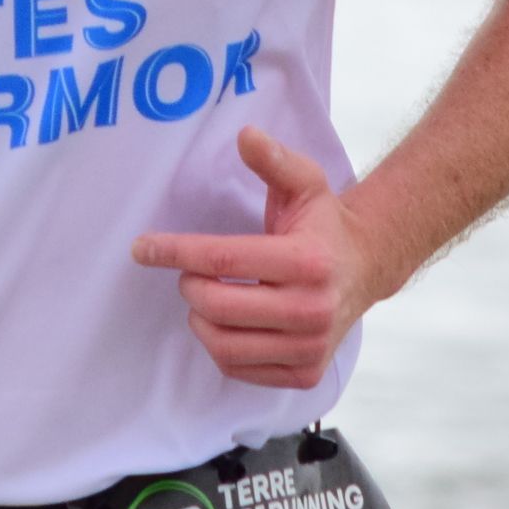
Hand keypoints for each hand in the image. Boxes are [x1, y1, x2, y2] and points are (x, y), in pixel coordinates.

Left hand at [130, 126, 377, 390]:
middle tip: (188, 272)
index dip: (175, 251)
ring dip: (199, 319)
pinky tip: (226, 322)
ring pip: (224, 345)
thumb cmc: (323, 224)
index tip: (141, 247)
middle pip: (218, 305)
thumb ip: (274, 160)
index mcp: (308, 261)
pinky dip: (219, 346)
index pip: (223, 259)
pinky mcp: (306, 373)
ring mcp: (310, 347)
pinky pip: (239, 368)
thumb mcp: (305, 182)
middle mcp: (312, 309)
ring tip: (204, 297)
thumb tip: (245, 134)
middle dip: (188, 285)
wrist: (366, 268)